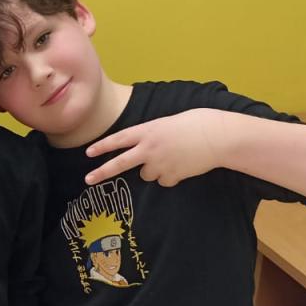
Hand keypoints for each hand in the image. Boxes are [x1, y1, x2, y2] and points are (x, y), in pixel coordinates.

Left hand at [85, 108, 229, 186]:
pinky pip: (164, 181)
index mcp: (148, 131)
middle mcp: (149, 148)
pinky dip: (170, 177)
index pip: (119, 139)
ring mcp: (160, 164)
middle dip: (102, 172)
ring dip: (155, 170)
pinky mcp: (172, 176)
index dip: (103, 146)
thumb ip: (152, 135)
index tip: (88, 153)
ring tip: (173, 158)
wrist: (217, 137)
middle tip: (88, 180)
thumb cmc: (196, 124)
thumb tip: (145, 149)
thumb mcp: (168, 124)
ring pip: (147, 175)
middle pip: (121, 163)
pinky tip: (183, 166)